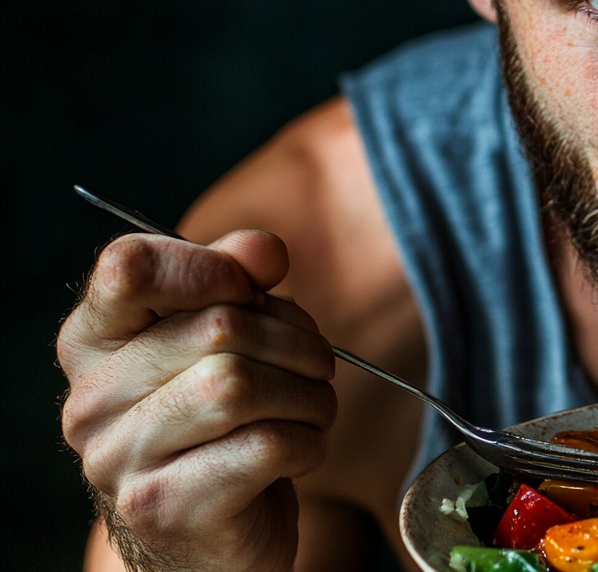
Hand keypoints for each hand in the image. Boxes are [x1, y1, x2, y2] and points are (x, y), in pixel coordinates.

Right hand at [58, 231, 336, 571]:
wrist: (212, 536)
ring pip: (241, 386)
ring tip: (312, 409)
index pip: (130, 267)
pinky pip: (265, 445)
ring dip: (309, 395)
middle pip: (220, 326)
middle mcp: (92, 400)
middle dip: (297, 342)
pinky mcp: (163, 507)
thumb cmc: (222, 424)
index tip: (253, 288)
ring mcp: (119, 458)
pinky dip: (307, 442)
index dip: (210, 266)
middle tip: (315, 367)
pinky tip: (300, 451)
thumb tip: (263, 250)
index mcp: (94, 342)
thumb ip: (236, 280)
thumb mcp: (224, 341)